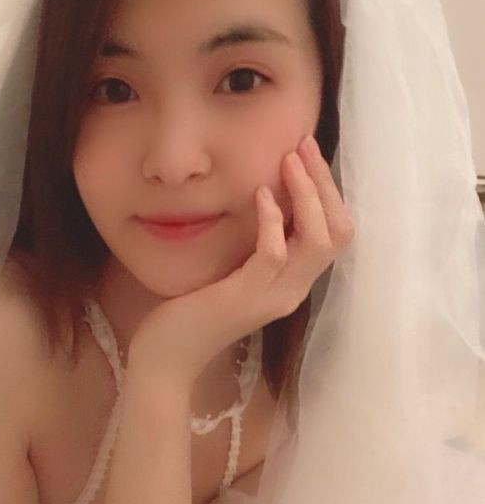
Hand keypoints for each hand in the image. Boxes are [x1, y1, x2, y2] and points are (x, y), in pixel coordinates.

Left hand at [128, 135, 355, 392]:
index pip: (335, 233)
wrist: (166, 358)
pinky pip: (274, 254)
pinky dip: (271, 220)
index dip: (329, 192)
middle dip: (325, 184)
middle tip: (304, 144)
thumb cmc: (192, 313)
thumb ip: (254, 246)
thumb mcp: (232, 271)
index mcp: (292, 284)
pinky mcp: (246, 298)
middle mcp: (292, 292)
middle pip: (337, 232)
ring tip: (289, 159)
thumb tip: (264, 200)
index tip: (307, 155)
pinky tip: (259, 194)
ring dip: (306, 194)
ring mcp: (273, 297)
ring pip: (317, 240)